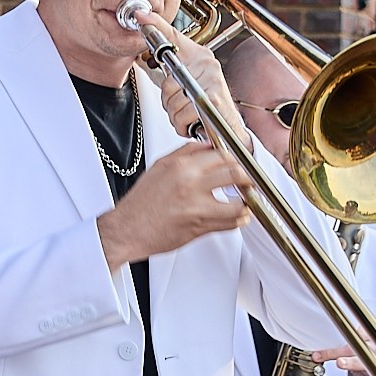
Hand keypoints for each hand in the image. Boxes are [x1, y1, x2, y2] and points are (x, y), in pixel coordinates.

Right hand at [98, 144, 246, 268]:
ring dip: (247, 201)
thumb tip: (208, 145)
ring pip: (238, 202)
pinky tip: (237, 216)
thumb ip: (186, 153)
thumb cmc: (141, 202)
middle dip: (247, 176)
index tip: (239, 161)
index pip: (221, 154)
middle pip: (234, 172)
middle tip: (248, 180)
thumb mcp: (160, 166)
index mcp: (180, 166)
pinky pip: (230, 223)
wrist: (126, 230)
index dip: (235, 157)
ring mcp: (197, 207)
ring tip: (246, 200)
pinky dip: (239, 219)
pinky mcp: (200, 227)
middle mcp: (190, 184)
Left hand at [150, 29, 229, 140]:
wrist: (229, 128)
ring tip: (189, 115)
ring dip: (176, 116)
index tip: (141, 17)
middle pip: (167, 82)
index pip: (173, 37)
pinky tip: (193, 123)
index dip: (156, 25)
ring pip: (173, 101)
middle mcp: (208, 65)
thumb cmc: (207, 106)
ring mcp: (212, 82)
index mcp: (200, 57)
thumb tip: (149, 57)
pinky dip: (183, 125)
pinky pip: (183, 115)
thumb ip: (169, 70)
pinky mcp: (214, 101)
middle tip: (183, 105)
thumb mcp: (187, 83)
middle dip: (169, 101)